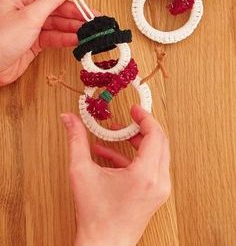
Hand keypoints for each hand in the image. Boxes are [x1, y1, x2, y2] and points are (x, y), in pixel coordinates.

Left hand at [0, 0, 85, 85]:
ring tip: (90, 30)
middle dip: (75, 12)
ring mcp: (29, 24)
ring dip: (73, 26)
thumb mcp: (29, 16)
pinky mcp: (33, 41)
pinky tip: (78, 40)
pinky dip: (65, 38)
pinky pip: (53, 36)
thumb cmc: (0, 39)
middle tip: (93, 18)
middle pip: (56, 5)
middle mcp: (25, 7)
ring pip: (57, 22)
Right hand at [61, 106, 169, 245]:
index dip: (145, 117)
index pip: (155, 134)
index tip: (134, 109)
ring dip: (139, 141)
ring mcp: (159, 190)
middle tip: (128, 118)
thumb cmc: (94, 215)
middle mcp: (158, 182)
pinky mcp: (155, 195)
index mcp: (145, 174)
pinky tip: (111, 156)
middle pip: (160, 142)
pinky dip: (135, 158)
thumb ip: (76, 140)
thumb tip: (69, 118)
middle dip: (143, 127)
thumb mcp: (81, 172)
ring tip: (118, 135)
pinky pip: (151, 167)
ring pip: (158, 154)